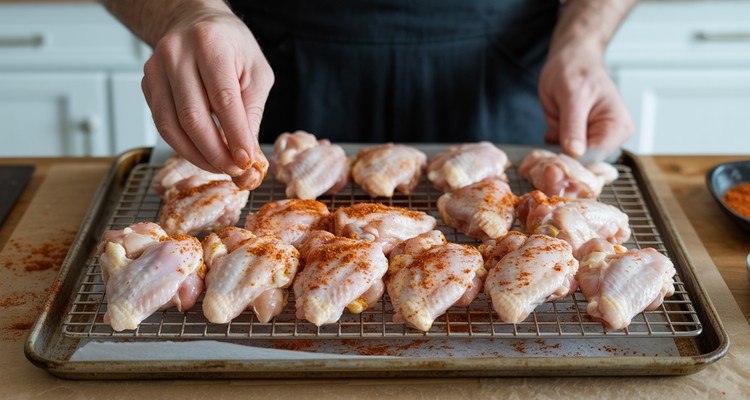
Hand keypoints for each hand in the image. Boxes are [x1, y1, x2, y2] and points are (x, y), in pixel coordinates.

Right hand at [142, 10, 272, 186]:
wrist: (196, 23)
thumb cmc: (232, 48)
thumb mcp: (256, 73)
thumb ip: (251, 112)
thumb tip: (247, 154)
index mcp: (210, 44)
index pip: (222, 98)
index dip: (234, 134)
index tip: (246, 160)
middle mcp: (176, 53)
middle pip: (192, 116)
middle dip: (215, 152)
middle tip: (234, 171)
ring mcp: (156, 69)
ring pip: (171, 126)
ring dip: (197, 155)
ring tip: (220, 167)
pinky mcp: (147, 84)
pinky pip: (162, 124)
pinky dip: (183, 146)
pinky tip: (202, 153)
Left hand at [538, 42, 633, 159]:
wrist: (570, 57)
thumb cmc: (576, 68)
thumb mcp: (573, 96)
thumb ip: (573, 125)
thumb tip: (576, 153)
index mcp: (617, 127)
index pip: (595, 159)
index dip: (571, 163)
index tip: (550, 161)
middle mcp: (609, 138)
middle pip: (583, 164)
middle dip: (561, 156)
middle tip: (549, 139)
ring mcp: (592, 139)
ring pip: (570, 159)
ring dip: (554, 149)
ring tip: (557, 122)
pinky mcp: (578, 138)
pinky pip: (562, 151)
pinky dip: (552, 144)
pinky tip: (554, 125)